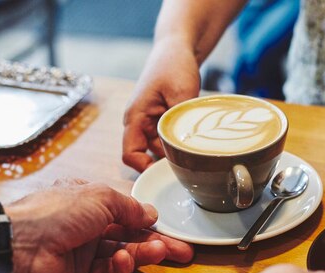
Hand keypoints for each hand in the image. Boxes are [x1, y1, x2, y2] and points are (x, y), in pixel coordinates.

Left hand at [6, 179, 193, 272]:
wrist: (20, 244)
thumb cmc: (59, 211)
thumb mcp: (101, 197)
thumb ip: (130, 207)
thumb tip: (152, 213)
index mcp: (89, 201)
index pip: (126, 212)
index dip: (149, 221)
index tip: (170, 228)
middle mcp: (87, 226)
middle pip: (130, 236)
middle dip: (157, 243)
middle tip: (183, 252)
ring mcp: (83, 251)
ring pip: (122, 254)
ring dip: (143, 253)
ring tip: (161, 253)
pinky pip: (107, 271)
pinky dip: (120, 267)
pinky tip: (126, 260)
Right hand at [122, 37, 200, 171]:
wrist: (177, 50)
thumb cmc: (173, 65)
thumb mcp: (181, 91)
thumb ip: (180, 120)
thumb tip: (187, 146)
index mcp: (135, 117)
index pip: (130, 154)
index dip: (144, 167)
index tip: (166, 170)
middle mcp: (139, 123)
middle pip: (146, 156)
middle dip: (164, 163)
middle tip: (188, 165)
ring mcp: (150, 123)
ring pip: (159, 151)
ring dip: (173, 154)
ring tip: (194, 153)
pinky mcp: (161, 122)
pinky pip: (167, 141)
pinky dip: (178, 144)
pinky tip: (194, 143)